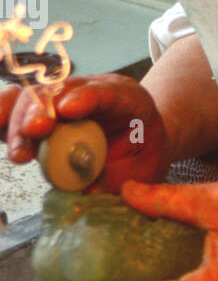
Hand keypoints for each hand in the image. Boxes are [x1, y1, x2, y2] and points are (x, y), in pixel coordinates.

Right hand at [1, 74, 171, 191]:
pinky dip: (3, 119)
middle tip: (34, 132)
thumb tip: (86, 189)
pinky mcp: (43, 114)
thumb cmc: (141, 158)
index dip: (87, 98)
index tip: (68, 110)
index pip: (109, 92)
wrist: (140, 145)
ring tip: (19, 153)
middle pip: (61, 90)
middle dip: (43, 111)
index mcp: (129, 100)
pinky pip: (16, 108)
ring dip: (19, 122)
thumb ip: (116, 180)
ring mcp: (64, 99)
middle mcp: (93, 91)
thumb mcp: (141, 172)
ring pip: (34, 98)